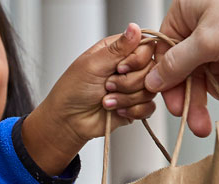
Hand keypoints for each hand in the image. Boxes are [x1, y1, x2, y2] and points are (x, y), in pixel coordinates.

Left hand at [20, 24, 162, 174]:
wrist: (68, 121)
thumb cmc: (72, 91)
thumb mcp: (93, 64)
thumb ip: (118, 48)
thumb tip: (134, 27)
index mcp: (117, 51)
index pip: (145, 47)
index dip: (137, 59)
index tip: (120, 68)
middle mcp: (127, 67)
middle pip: (150, 69)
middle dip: (128, 82)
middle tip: (107, 86)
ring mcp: (132, 87)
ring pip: (150, 89)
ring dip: (125, 98)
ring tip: (106, 100)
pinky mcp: (135, 106)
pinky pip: (149, 107)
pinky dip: (131, 110)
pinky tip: (115, 110)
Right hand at [144, 0, 218, 135]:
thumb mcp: (209, 42)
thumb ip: (176, 64)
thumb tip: (153, 79)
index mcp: (187, 13)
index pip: (164, 53)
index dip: (168, 83)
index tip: (175, 106)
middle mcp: (203, 26)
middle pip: (187, 72)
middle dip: (198, 97)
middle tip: (200, 123)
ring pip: (211, 80)